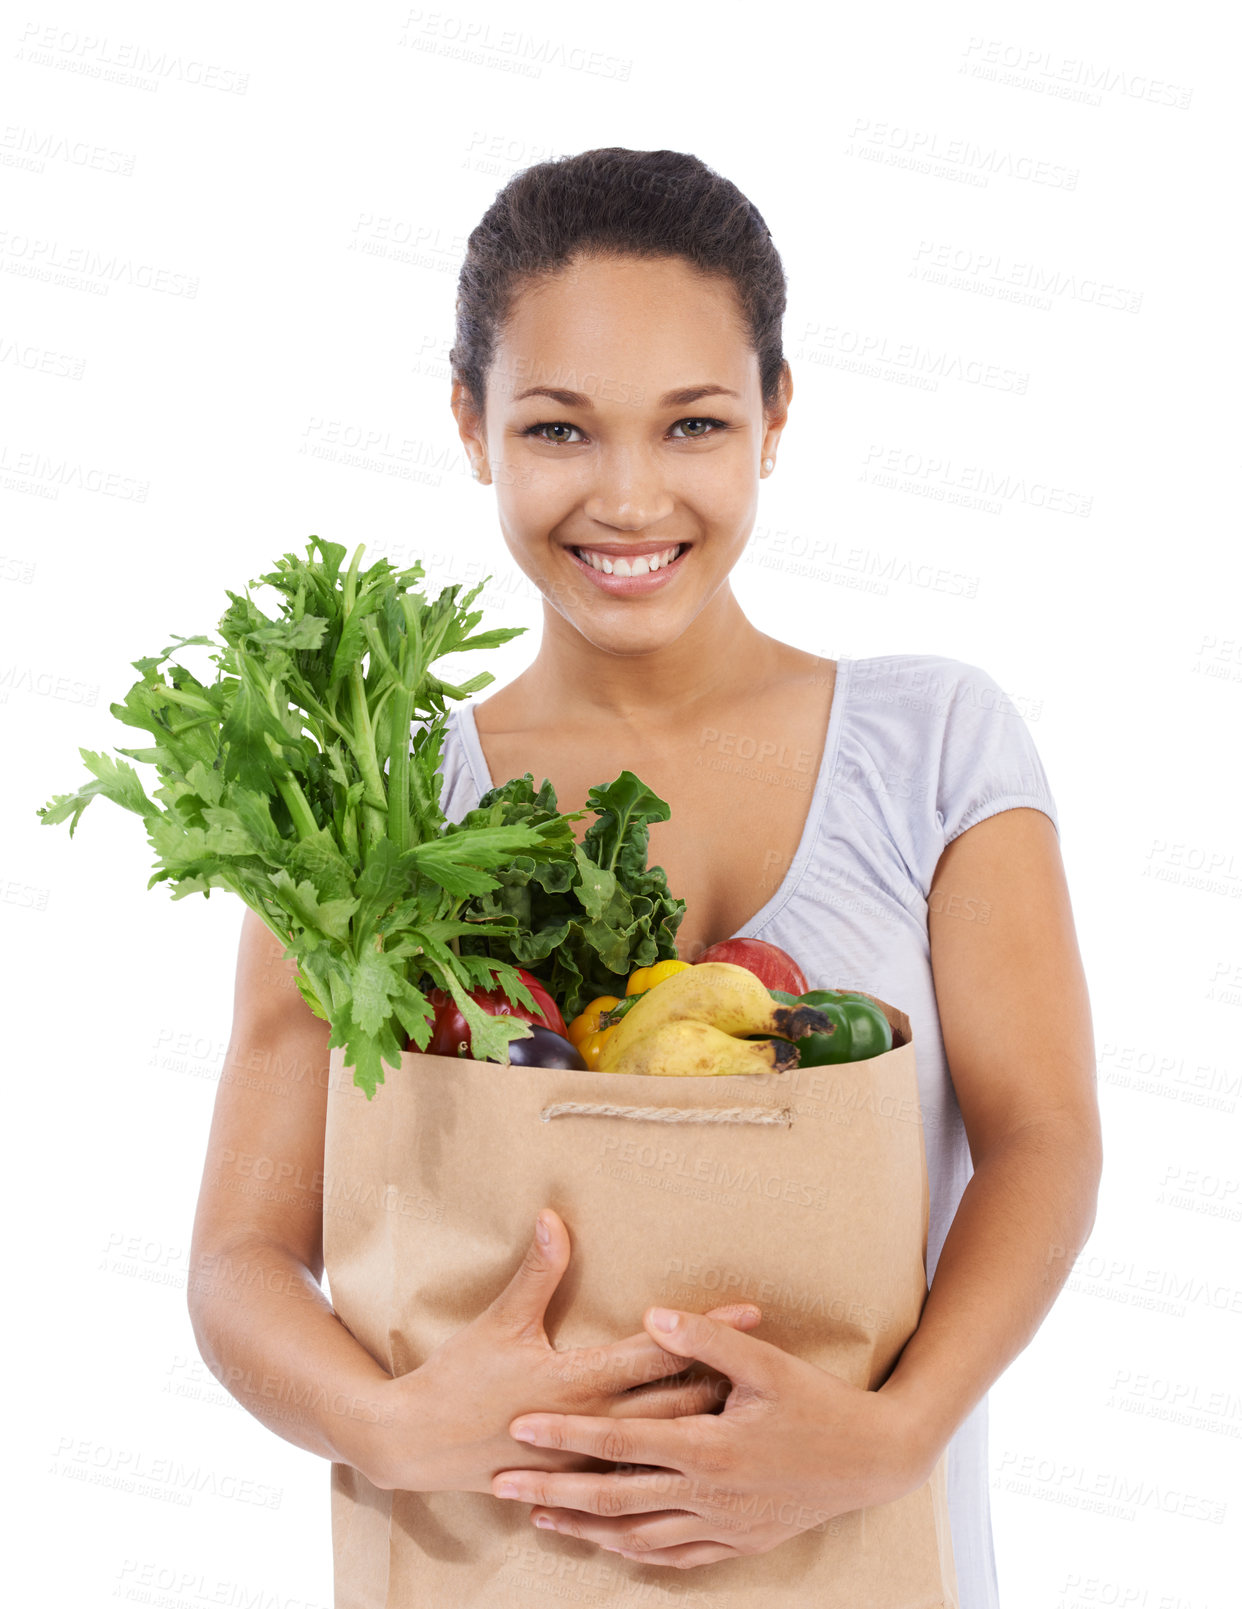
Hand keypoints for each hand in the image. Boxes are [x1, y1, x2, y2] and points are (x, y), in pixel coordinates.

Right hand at [359, 1215, 761, 1494]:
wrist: (415, 1445)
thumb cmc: (459, 1379)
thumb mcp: (501, 1321)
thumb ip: (538, 1272)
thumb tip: (557, 1217)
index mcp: (579, 1381)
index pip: (660, 1352)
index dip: (708, 1331)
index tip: (752, 1312)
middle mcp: (592, 1424)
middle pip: (678, 1403)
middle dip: (728, 1383)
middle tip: (776, 1364)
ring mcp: (587, 1460)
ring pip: (666, 1447)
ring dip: (708, 1426)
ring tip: (755, 1409)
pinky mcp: (577, 1482)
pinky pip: (639, 1479)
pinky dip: (674, 1466)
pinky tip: (705, 1462)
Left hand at [490, 1305, 933, 1568]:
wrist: (875, 1461)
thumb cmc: (820, 1403)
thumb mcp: (767, 1364)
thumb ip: (705, 1340)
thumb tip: (652, 1315)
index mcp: (708, 1447)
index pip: (620, 1441)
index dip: (566, 1433)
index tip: (520, 1426)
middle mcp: (707, 1494)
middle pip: (613, 1497)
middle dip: (552, 1491)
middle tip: (501, 1485)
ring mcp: (722, 1525)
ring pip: (636, 1535)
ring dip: (584, 1528)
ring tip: (539, 1518)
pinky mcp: (739, 1542)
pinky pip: (675, 1556)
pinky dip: (635, 1552)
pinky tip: (612, 1546)